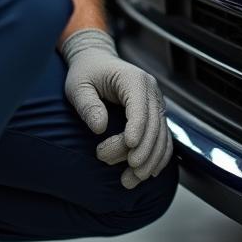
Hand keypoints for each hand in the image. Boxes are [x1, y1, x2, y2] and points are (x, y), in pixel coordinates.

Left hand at [60, 28, 172, 188]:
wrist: (97, 61)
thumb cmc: (86, 72)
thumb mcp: (78, 85)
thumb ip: (87, 105)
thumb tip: (100, 128)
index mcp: (133, 79)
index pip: (140, 106)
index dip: (137, 127)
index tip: (129, 146)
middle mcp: (150, 90)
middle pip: (153, 125)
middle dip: (142, 152)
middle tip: (124, 174)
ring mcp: (155, 103)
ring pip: (161, 136)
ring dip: (150, 161)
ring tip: (130, 180)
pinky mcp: (155, 115)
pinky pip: (163, 139)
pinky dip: (158, 158)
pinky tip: (147, 174)